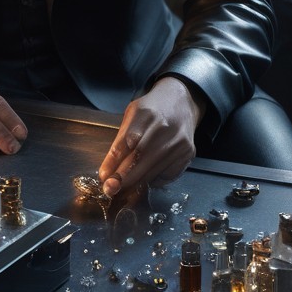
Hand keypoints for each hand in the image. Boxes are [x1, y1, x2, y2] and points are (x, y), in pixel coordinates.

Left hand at [97, 77, 205, 199]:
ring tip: (124, 186)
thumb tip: (108, 172)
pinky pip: (166, 175)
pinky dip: (153, 180)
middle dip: (122, 178)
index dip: (114, 161)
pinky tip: (147, 175)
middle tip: (110, 189)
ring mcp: (178, 141)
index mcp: (145, 113)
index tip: (104, 177)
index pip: (127, 140)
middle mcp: (164, 127)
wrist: (180, 102)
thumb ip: (120, 141)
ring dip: (135, 183)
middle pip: (140, 158)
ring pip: (153, 171)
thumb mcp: (131, 115)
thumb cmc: (150, 111)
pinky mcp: (188, 153)